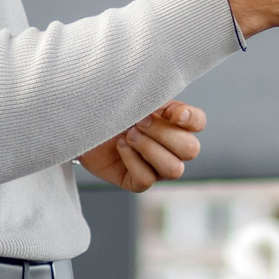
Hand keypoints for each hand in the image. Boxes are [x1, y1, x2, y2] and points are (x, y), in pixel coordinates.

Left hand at [77, 101, 204, 193]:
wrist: (79, 121)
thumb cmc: (109, 106)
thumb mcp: (133, 96)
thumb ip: (157, 99)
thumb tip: (178, 112)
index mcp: (174, 122)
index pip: (198, 123)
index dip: (191, 120)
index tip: (172, 112)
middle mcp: (171, 148)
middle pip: (191, 150)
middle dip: (164, 134)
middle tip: (139, 122)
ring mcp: (155, 167)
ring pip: (174, 169)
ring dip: (150, 149)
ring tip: (129, 135)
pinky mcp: (136, 181)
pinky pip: (146, 180)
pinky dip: (133, 161)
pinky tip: (120, 147)